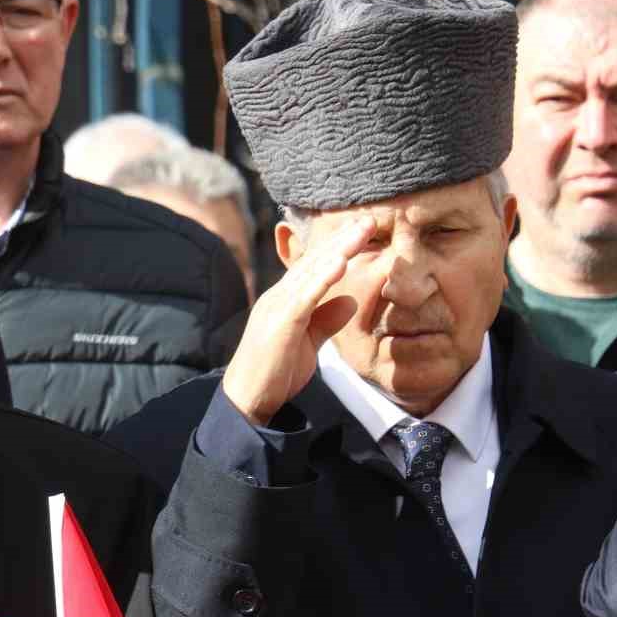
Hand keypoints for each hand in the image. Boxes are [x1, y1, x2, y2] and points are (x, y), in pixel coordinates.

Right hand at [221, 216, 371, 425]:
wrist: (247, 397)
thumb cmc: (275, 371)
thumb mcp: (308, 342)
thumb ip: (326, 320)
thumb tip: (349, 300)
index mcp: (286, 299)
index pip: (314, 267)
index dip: (339, 247)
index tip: (364, 232)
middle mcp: (279, 296)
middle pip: (314, 260)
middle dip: (342, 239)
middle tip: (369, 219)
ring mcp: (277, 307)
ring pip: (310, 272)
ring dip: (338, 249)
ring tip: (361, 231)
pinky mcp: (279, 323)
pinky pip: (304, 296)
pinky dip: (322, 278)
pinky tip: (340, 263)